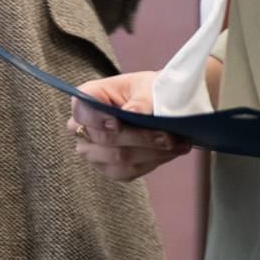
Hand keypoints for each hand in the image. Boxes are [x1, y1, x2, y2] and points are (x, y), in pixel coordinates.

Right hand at [70, 71, 191, 181]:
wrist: (158, 104)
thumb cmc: (148, 91)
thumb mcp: (148, 87)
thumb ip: (141, 100)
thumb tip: (134, 113)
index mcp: (88, 98)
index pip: (81, 110)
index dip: (97, 119)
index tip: (118, 124)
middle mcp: (84, 127)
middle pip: (104, 139)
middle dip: (140, 139)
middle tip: (168, 137)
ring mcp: (93, 151)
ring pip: (118, 159)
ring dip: (151, 154)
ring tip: (178, 144)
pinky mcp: (109, 168)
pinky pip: (127, 172)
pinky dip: (152, 162)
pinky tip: (170, 152)